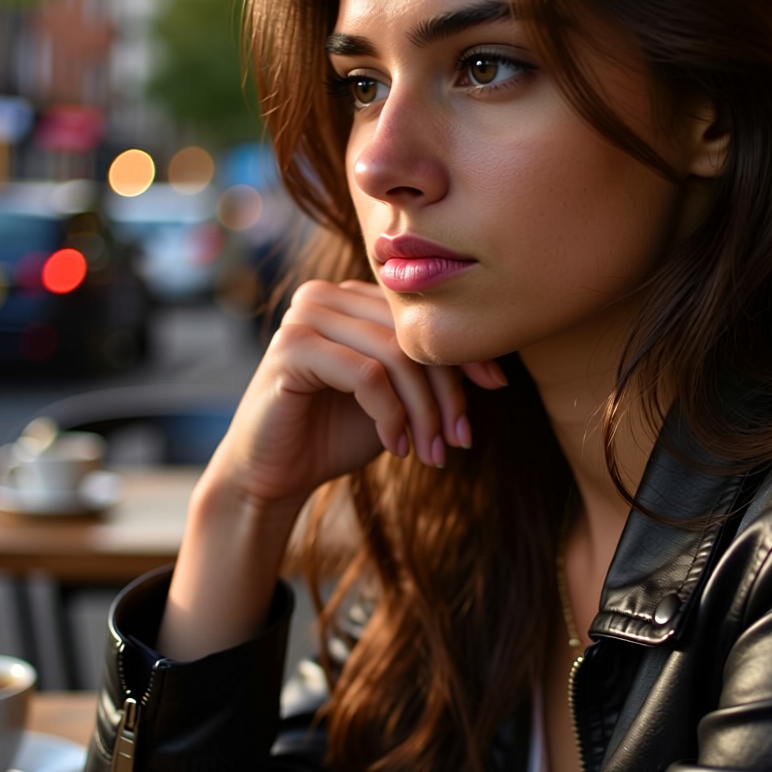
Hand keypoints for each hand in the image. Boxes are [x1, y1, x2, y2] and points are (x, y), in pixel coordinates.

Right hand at [207, 278, 504, 510]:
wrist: (274, 475)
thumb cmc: (338, 432)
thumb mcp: (397, 397)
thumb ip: (430, 371)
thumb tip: (496, 369)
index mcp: (353, 296)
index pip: (423, 315)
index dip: (465, 350)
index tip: (497, 387)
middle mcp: (327, 295)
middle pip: (413, 334)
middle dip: (447, 392)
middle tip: (460, 440)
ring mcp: (305, 316)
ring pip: (396, 355)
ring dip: (424, 411)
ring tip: (431, 452)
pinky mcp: (291, 347)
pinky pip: (367, 375)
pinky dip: (391, 415)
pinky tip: (395, 446)